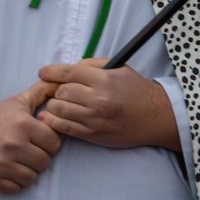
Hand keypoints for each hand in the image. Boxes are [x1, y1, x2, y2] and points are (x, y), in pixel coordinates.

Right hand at [0, 89, 62, 193]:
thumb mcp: (18, 101)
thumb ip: (42, 91)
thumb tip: (60, 82)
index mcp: (23, 125)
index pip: (55, 144)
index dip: (48, 143)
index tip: (38, 140)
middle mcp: (13, 144)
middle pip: (44, 163)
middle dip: (38, 158)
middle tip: (27, 151)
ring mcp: (1, 163)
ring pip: (31, 178)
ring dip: (27, 172)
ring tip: (17, 161)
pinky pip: (15, 188)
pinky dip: (13, 182)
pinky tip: (7, 170)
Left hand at [35, 60, 179, 150]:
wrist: (155, 117)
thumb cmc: (137, 91)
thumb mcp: (120, 69)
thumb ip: (94, 65)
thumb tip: (71, 68)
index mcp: (104, 79)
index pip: (69, 73)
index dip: (51, 72)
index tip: (43, 73)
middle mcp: (97, 99)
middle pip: (61, 91)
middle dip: (56, 89)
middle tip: (57, 90)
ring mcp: (94, 119)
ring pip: (58, 109)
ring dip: (54, 105)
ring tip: (59, 103)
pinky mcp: (92, 135)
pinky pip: (64, 127)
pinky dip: (54, 121)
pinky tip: (53, 117)